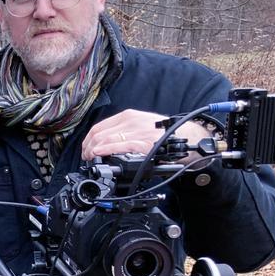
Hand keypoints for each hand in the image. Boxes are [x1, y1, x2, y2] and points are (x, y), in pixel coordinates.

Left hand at [81, 110, 208, 160]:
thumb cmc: (166, 135)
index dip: (88, 140)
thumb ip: (125, 131)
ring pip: (104, 140)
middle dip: (88, 147)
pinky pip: (117, 146)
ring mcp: (136, 131)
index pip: (99, 127)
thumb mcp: (142, 126)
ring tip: (91, 159)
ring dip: (93, 152)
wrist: (189, 138)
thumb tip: (106, 143)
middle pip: (98, 134)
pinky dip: (104, 151)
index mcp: (129, 116)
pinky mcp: (143, 143)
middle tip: (86, 157)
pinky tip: (98, 155)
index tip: (86, 149)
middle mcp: (131, 121)